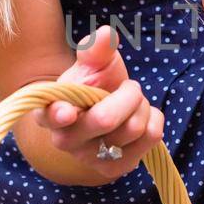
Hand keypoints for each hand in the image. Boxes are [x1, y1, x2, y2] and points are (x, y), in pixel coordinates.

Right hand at [33, 25, 164, 172]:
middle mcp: (64, 140)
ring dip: (141, 106)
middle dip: (127, 93)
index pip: (50, 115)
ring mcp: (90, 158)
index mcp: (49, 111)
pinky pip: (151, 138)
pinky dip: (154, 119)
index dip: (60, 114)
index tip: (67, 111)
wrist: (105, 113)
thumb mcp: (92, 65)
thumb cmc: (94, 86)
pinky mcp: (116, 169)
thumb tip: (106, 35)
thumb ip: (95, 50)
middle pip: (106, 118)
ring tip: (130, 104)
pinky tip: (139, 118)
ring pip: (133, 127)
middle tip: (126, 88)